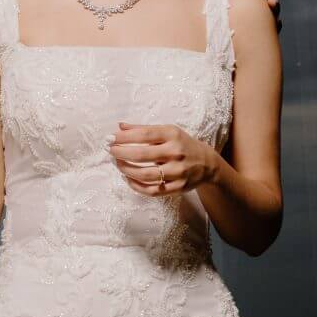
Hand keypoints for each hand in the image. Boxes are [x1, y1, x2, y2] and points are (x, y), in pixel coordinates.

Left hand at [107, 122, 221, 196]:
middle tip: (110, 151)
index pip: (143, 135)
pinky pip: (152, 190)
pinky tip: (127, 178)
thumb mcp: (167, 131)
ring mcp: (177, 172)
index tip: (109, 138)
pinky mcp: (178, 187)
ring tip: (117, 164)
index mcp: (172, 134)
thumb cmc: (182, 144)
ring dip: (126, 170)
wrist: (207, 164)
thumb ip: (143, 129)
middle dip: (121, 153)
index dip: (123, 137)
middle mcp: (176, 152)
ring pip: (145, 174)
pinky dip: (136, 186)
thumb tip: (119, 126)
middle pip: (142, 155)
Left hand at [210, 0, 281, 30]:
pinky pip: (275, 28)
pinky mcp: (267, 32)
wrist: (220, 43)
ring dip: (274, 3)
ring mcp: (264, 17)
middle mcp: (256, 5)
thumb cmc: (217, 17)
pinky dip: (277, 24)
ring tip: (271, 1)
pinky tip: (277, 22)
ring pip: (273, 8)